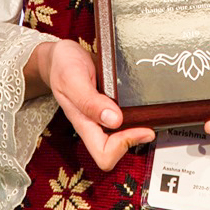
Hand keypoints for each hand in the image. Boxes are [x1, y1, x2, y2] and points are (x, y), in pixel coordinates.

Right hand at [35, 38, 153, 171]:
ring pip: (124, 134)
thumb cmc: (62, 66)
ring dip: (139, 127)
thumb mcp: (72, 79)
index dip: (124, 146)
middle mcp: (94, 123)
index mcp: (83, 123)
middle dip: (136, 138)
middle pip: (117, 150)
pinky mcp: (110, 105)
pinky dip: (137, 113)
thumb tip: (115, 120)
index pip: (104, 154)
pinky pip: (126, 117)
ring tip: (149, 112)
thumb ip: (89, 101)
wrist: (60, 55)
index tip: (140, 128)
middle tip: (149, 122)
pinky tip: (141, 101)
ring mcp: (102, 115)